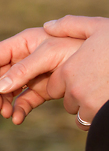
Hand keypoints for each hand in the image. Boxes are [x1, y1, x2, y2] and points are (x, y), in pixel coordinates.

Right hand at [0, 28, 82, 124]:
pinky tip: (18, 118)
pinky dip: (19, 110)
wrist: (101, 62)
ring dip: (4, 103)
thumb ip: (22, 70)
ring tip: (6, 114)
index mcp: (21, 44)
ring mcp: (31, 76)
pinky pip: (24, 101)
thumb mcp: (47, 54)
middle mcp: (22, 59)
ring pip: (9, 91)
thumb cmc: (76, 48)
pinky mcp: (41, 90)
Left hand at [43, 15, 108, 129]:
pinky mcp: (101, 117)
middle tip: (99, 84)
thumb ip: (70, 26)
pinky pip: (91, 124)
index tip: (83, 76)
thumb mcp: (99, 27)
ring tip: (106, 93)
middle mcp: (74, 90)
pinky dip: (99, 118)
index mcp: (69, 70)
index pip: (54, 87)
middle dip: (79, 97)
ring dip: (90, 109)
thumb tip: (47, 26)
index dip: (67, 83)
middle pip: (68, 102)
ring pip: (80, 115)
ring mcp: (89, 106)